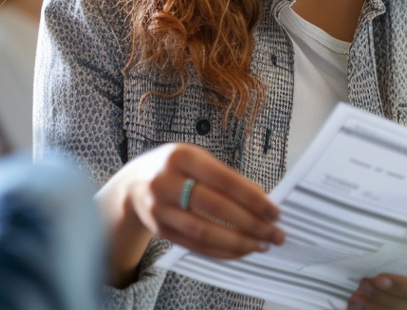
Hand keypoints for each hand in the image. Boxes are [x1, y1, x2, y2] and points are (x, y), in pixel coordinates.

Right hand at [97, 143, 283, 286]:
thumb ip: (224, 177)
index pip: (225, 180)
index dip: (253, 199)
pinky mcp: (160, 229)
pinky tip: (240, 250)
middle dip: (251, 223)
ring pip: (204, 231)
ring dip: (238, 242)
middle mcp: (167, 181)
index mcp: (182, 157)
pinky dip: (221, 251)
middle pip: (216, 207)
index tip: (274, 212)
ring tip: (260, 245)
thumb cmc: (173, 169)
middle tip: (274, 233)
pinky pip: (195, 245)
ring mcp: (160, 208)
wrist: (132, 185)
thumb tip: (260, 201)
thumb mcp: (195, 159)